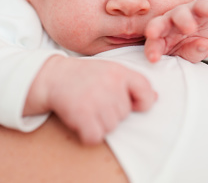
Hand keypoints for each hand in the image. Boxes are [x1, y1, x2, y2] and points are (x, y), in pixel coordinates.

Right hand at [24, 55, 156, 144]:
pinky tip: (80, 120)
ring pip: (110, 127)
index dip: (141, 102)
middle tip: (94, 99)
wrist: (51, 76)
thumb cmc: (83, 75)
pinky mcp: (82, 113)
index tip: (130, 102)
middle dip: (110, 112)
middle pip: (124, 114)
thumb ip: (132, 83)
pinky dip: (87, 134)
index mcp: (120, 72)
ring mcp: (96, 99)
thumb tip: (155, 98)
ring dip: (98, 123)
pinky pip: (95, 136)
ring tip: (86, 107)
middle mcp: (110, 84)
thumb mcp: (109, 70)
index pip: (146, 91)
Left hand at [144, 0, 207, 62]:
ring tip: (190, 29)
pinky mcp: (201, 6)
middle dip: (155, 28)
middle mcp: (169, 22)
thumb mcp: (190, 54)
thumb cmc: (192, 45)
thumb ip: (191, 53)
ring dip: (183, 20)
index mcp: (161, 36)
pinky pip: (203, 6)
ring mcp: (184, 12)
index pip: (153, 43)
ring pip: (180, 13)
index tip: (153, 59)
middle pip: (159, 23)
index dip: (152, 49)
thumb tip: (201, 45)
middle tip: (152, 34)